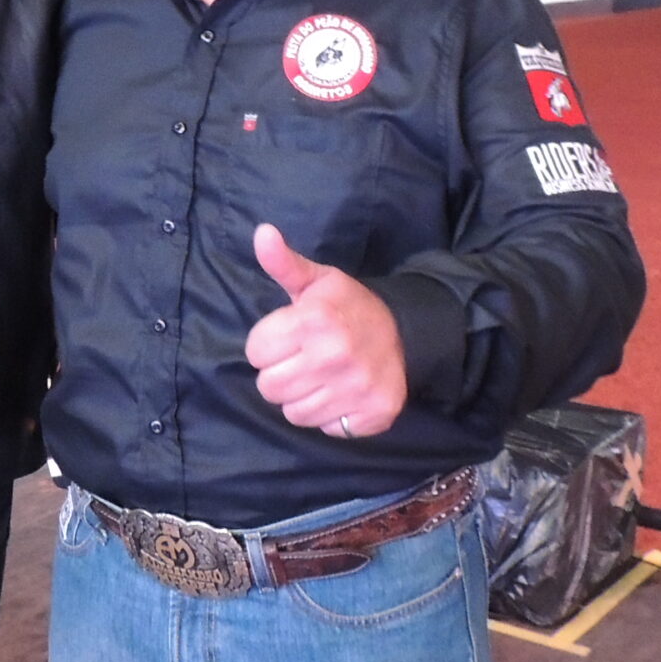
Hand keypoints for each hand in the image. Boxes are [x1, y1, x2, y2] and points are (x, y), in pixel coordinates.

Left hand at [244, 223, 408, 440]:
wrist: (405, 331)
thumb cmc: (348, 306)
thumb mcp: (316, 280)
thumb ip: (283, 263)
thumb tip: (262, 232)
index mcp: (315, 320)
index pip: (255, 352)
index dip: (266, 345)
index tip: (287, 338)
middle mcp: (335, 356)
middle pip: (269, 388)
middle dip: (279, 374)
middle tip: (302, 360)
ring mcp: (356, 389)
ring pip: (294, 414)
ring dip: (302, 398)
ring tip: (321, 377)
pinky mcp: (373, 415)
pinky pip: (328, 429)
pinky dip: (331, 416)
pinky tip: (341, 394)